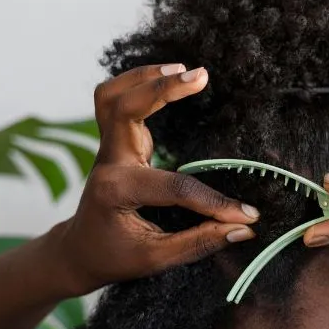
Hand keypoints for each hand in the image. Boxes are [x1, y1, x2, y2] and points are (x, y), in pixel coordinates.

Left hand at [53, 64, 259, 295]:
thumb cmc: (114, 257)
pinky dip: (137, 83)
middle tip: (202, 76)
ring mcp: (108, 149)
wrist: (79, 252)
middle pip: (125, 108)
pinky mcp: (114, 143)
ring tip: (183, 69)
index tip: (249, 214)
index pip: (176, 188)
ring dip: (144, 77)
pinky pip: (116, 101)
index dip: (217, 203)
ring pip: (113, 96)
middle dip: (163, 89)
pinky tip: (167, 78)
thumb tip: (244, 228)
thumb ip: (199, 242)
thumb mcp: (156, 259)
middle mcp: (109, 163)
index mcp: (117, 192)